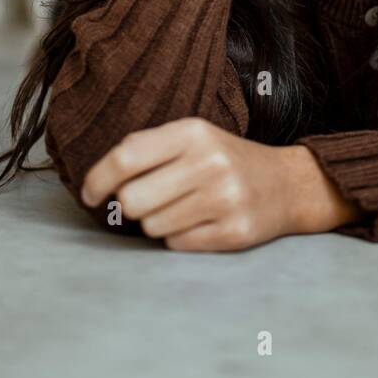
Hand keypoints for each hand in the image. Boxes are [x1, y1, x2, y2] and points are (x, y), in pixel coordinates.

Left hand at [80, 116, 306, 250]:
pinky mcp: (234, 232)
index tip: (89, 194)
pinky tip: (200, 222)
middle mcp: (209, 162)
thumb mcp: (193, 138)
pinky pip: (177, 245)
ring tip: (183, 208)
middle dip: (132, 206)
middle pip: (132, 200)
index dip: (98, 179)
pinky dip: (180, 238)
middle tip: (149, 200)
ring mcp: (224, 199)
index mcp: (192, 132)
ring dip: (158, 223)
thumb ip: (148, 150)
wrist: (287, 184)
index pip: (126, 157)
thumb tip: (98, 182)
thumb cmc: (225, 159)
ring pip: (152, 227)